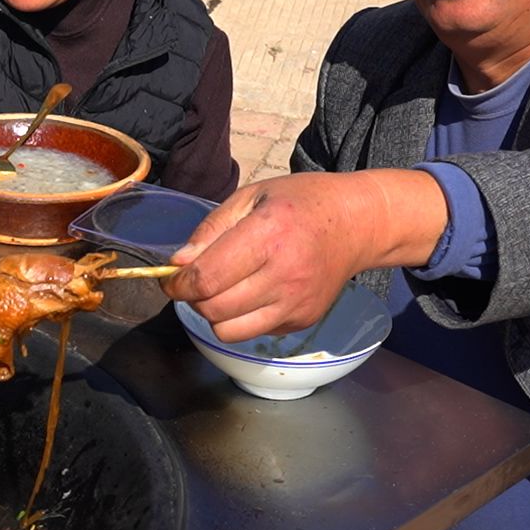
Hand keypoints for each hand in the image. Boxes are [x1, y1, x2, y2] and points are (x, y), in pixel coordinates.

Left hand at [163, 170, 444, 340]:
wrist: (357, 224)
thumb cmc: (298, 203)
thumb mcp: (250, 197)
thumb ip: (210, 230)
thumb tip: (178, 264)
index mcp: (268, 234)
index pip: (207, 277)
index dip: (178, 284)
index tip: (171, 279)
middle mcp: (284, 274)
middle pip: (213, 308)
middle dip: (192, 298)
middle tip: (195, 282)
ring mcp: (296, 302)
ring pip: (228, 331)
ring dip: (213, 314)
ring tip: (221, 291)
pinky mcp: (304, 321)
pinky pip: (253, 332)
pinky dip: (240, 320)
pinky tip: (251, 294)